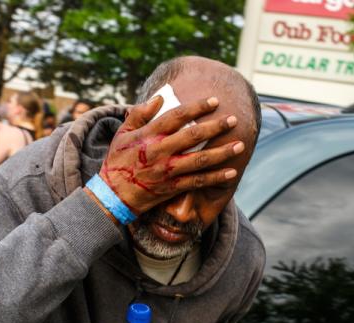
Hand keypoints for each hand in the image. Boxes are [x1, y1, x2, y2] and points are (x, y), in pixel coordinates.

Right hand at [99, 96, 243, 214]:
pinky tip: (232, 172)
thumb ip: (139, 114)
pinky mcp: (173, 187)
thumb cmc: (118, 160)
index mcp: (149, 136)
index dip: (197, 107)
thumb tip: (159, 98)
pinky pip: (198, 182)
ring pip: (200, 160)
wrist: (113, 194)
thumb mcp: (122, 133)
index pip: (177, 116)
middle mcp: (161, 152)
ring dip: (222, 152)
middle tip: (233, 119)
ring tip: (240, 145)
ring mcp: (168, 171)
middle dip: (216, 127)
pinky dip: (216, 177)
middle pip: (193, 136)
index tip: (215, 101)